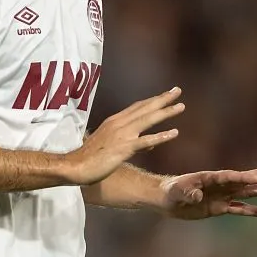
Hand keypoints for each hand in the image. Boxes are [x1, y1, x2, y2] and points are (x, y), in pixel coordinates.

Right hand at [64, 88, 184, 184]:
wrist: (76, 166)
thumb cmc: (90, 158)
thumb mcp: (110, 144)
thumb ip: (129, 142)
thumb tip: (149, 146)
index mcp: (114, 121)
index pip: (137, 107)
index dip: (152, 100)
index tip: (165, 94)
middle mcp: (119, 123)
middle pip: (145, 108)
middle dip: (162, 99)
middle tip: (177, 91)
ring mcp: (122, 134)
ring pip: (148, 119)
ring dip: (166, 112)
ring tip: (181, 106)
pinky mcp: (124, 148)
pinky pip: (146, 140)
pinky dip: (161, 136)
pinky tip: (174, 133)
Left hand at [160, 166, 256, 219]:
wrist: (168, 199)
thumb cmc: (171, 191)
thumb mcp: (177, 192)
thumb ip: (188, 193)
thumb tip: (199, 196)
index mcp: (209, 177)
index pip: (229, 176)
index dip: (242, 176)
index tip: (256, 176)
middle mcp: (220, 185)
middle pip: (243, 180)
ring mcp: (223, 196)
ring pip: (247, 193)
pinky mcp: (221, 208)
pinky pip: (241, 210)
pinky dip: (255, 211)